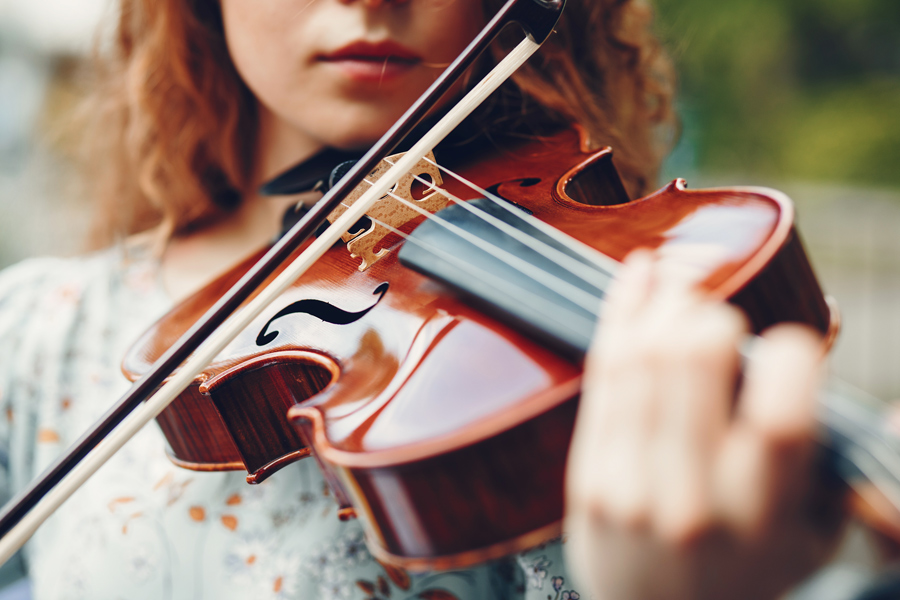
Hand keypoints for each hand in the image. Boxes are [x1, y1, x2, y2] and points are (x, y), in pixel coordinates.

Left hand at [564, 251, 845, 599]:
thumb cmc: (747, 568)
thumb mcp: (810, 534)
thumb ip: (825, 463)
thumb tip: (855, 392)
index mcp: (761, 514)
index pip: (780, 417)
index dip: (791, 357)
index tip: (790, 344)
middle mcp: (692, 497)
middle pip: (696, 363)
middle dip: (714, 313)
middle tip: (723, 310)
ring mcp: (630, 484)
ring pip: (643, 358)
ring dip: (666, 301)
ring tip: (684, 273)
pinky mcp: (588, 473)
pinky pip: (603, 375)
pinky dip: (622, 315)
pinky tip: (640, 274)